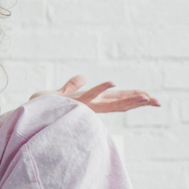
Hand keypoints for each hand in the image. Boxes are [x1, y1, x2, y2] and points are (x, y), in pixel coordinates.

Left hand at [45, 74, 159, 114]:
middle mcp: (92, 107)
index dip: (133, 98)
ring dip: (127, 99)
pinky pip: (90, 95)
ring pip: (110, 103)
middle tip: (157, 101)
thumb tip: (81, 77)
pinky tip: (113, 82)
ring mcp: (85, 107)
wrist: (31, 111)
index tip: (150, 98)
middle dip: (139, 102)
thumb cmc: (47, 104)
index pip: (118, 100)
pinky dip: (100, 88)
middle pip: (120, 103)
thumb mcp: (63, 92)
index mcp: (93, 103)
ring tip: (144, 95)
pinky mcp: (75, 103)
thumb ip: (72, 85)